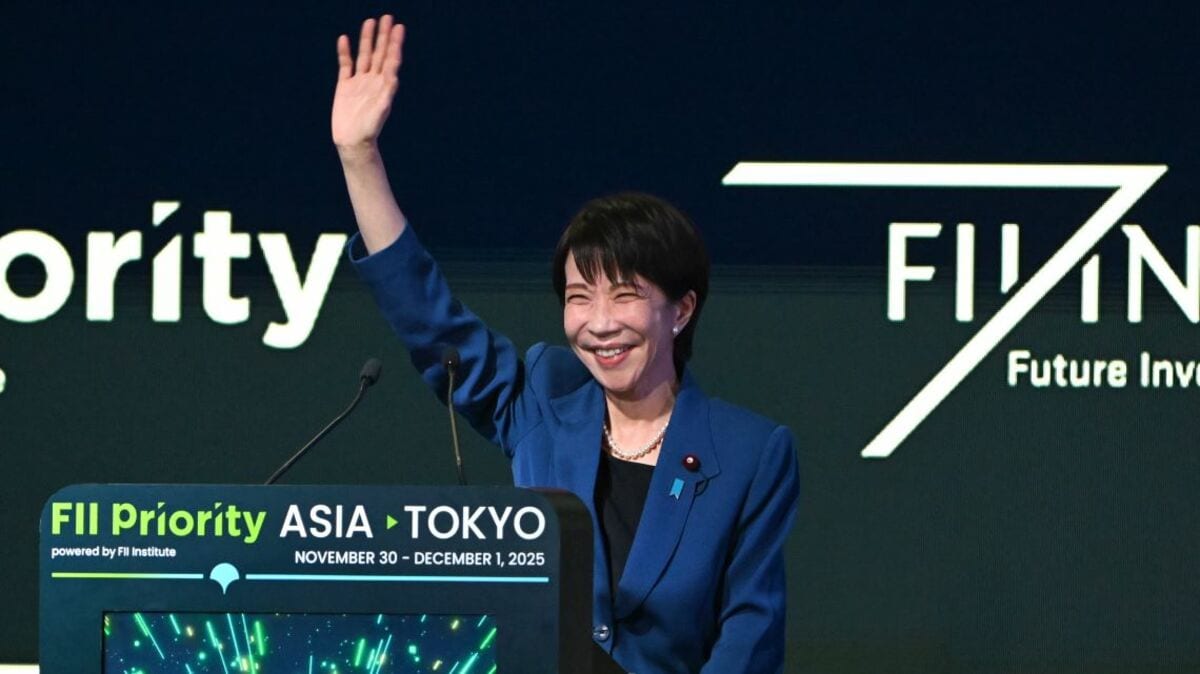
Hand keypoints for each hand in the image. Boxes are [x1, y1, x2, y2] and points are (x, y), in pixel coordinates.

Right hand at [332, 16, 404, 154]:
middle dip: (384, 36)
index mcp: (384, 86)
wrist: (352, 142)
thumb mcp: (379, 113)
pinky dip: (345, 52)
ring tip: (370, 21)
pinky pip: (345, 65)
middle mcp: (373, 81)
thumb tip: (393, 80)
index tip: (399, 27)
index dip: (395, 43)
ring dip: (367, 39)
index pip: (391, 60)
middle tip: (388, 17)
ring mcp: (359, 82)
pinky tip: (344, 39)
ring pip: (364, 55)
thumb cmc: (368, 130)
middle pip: (380, 53)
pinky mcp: (345, 86)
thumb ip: (386, 96)